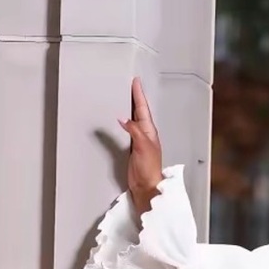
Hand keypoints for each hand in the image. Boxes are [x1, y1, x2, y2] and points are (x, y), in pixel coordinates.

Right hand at [119, 78, 163, 214]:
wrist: (146, 186)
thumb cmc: (149, 168)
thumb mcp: (143, 146)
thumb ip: (134, 131)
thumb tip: (123, 118)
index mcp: (149, 131)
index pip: (142, 109)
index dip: (139, 95)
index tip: (136, 82)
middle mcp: (145, 134)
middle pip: (138, 111)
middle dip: (134, 98)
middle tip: (130, 85)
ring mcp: (138, 141)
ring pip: (132, 119)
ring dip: (129, 108)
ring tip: (124, 97)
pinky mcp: (131, 148)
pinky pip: (126, 130)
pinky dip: (122, 122)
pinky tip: (118, 119)